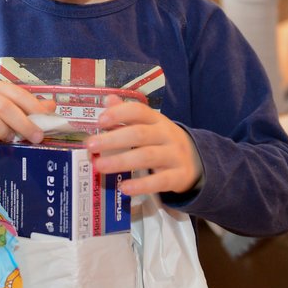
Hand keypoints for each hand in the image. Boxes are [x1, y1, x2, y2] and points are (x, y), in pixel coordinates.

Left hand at [85, 95, 203, 196]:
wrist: (196, 161)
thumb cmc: (163, 142)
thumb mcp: (149, 126)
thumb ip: (127, 114)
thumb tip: (108, 100)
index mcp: (157, 120)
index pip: (139, 111)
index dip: (119, 114)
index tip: (100, 121)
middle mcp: (166, 135)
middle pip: (139, 134)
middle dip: (113, 139)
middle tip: (90, 146)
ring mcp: (174, 155)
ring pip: (147, 156)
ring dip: (121, 161)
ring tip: (99, 166)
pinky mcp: (179, 176)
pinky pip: (160, 181)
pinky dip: (142, 185)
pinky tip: (124, 187)